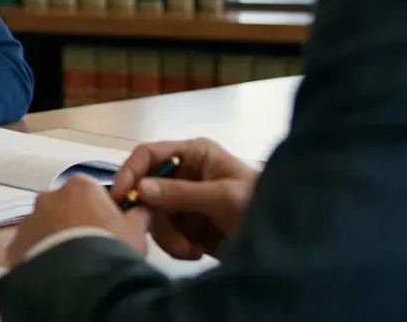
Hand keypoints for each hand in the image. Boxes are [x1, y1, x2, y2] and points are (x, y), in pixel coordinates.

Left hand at [6, 175, 149, 264]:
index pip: (91, 192)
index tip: (108, 229)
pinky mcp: (14, 245)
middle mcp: (49, 196)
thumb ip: (137, 212)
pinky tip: (53, 272)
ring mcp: (28, 220)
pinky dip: (39, 256)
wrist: (79, 279)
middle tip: (90, 248)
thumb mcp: (136, 230)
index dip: (101, 210)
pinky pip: (30, 247)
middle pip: (65, 207)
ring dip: (55, 239)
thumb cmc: (110, 246)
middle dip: (74, 223)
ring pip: (44, 227)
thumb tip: (139, 206)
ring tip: (71, 263)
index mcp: (79, 186)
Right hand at [112, 138, 258, 259]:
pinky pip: (165, 234)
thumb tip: (140, 190)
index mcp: (193, 155)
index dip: (130, 172)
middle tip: (171, 238)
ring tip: (190, 250)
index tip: (121, 197)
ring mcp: (184, 201)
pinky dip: (176, 246)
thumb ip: (181, 193)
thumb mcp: (222, 197)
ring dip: (168, 237)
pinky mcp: (187, 226)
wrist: (285, 243)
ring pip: (153, 216)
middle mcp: (183, 174)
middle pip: (146, 191)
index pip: (148, 155)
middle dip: (156, 217)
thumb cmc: (258, 206)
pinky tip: (196, 251)